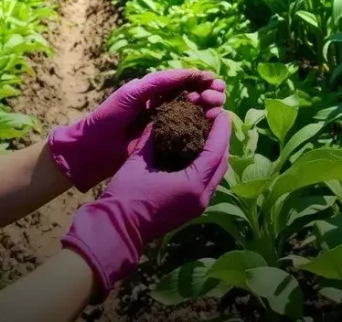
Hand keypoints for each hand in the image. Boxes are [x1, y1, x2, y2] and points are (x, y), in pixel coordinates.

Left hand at [47, 69, 225, 191]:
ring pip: (192, 111)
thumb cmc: (105, 120)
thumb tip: (181, 74)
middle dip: (207, 92)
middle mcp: (160, 104)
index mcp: (151, 90)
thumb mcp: (128, 97)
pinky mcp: (164, 140)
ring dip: (207, 107)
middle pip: (190, 94)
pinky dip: (201, 126)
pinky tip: (212, 126)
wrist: (91, 150)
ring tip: (218, 107)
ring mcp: (163, 122)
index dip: (198, 78)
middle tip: (219, 95)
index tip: (214, 80)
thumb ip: (152, 85)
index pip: (180, 80)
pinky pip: (186, 130)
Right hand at [60, 111, 231, 297]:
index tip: (222, 113)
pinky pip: (208, 183)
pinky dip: (208, 166)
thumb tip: (159, 120)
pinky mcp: (192, 209)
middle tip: (217, 120)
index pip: (215, 152)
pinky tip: (199, 153)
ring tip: (210, 133)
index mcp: (192, 184)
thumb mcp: (138, 161)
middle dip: (223, 140)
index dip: (221, 130)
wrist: (118, 228)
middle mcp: (202, 196)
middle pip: (222, 164)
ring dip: (217, 154)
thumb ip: (152, 138)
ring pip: (217, 175)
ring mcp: (198, 205)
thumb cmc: (126, 194)